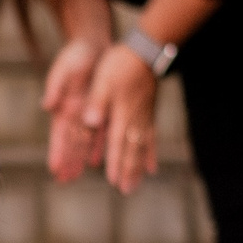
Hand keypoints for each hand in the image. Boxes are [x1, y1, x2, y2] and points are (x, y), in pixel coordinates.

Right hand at [42, 37, 106, 182]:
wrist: (94, 44)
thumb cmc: (76, 55)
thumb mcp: (64, 69)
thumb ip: (56, 87)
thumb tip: (47, 106)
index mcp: (63, 106)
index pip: (59, 135)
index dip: (57, 152)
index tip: (54, 168)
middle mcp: (74, 114)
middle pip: (71, 143)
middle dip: (67, 161)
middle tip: (64, 180)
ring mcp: (87, 113)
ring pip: (84, 141)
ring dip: (80, 158)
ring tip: (76, 176)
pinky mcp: (101, 109)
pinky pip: (100, 132)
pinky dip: (98, 146)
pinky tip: (97, 160)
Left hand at [79, 43, 159, 193]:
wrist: (145, 50)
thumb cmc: (120, 64)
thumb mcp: (103, 81)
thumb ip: (97, 102)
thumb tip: (89, 122)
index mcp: (121, 113)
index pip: (117, 143)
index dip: (116, 163)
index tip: (114, 181)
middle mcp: (135, 119)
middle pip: (132, 150)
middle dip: (129, 171)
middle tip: (127, 191)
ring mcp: (144, 117)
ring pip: (142, 148)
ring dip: (139, 168)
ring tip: (137, 185)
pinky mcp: (149, 113)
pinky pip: (151, 138)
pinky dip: (151, 154)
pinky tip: (153, 167)